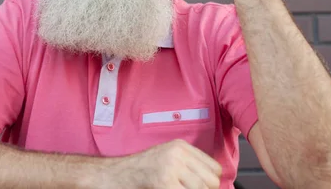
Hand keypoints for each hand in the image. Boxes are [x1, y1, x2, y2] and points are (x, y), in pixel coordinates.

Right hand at [95, 139, 221, 188]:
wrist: (116, 174)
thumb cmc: (141, 169)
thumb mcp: (168, 158)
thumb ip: (188, 165)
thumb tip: (212, 181)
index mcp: (181, 146)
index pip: (214, 168)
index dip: (211, 182)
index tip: (203, 187)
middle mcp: (178, 154)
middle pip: (211, 181)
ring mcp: (171, 168)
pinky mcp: (164, 182)